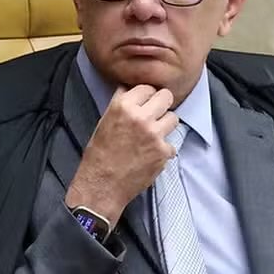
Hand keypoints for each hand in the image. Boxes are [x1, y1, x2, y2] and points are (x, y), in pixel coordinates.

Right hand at [65, 85, 178, 225]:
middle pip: (165, 97)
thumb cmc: (99, 155)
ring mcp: (154, 135)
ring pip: (173, 118)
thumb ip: (122, 105)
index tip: (146, 102)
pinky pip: (172, 144)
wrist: (101, 185)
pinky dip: (164, 149)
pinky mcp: (162, 152)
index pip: (147, 87)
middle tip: (156, 114)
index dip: (147, 95)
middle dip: (162, 104)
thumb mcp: (105, 121)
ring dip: (166, 125)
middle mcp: (140, 117)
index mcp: (123, 106)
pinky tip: (150, 155)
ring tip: (153, 135)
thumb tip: (132, 90)